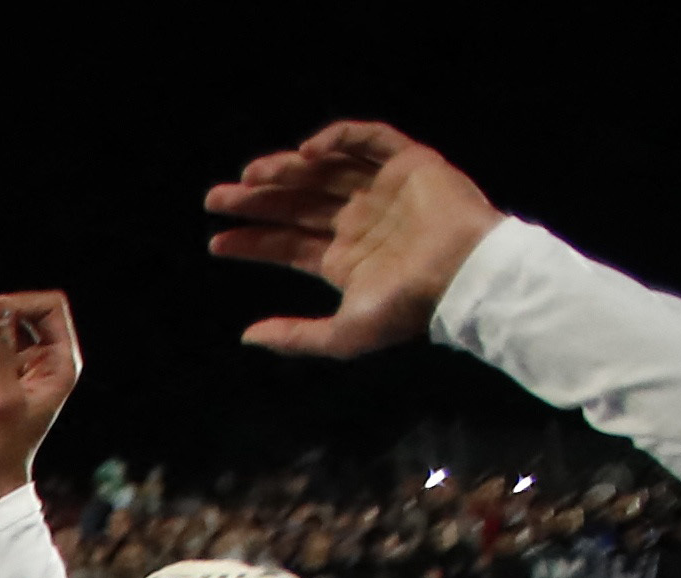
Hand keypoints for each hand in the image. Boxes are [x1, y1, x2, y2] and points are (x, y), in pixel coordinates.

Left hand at [205, 120, 500, 361]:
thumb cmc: (409, 308)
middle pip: (297, 204)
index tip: (217, 240)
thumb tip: (247, 336)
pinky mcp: (408, 163)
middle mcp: (359, 221)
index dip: (252, 240)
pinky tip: (305, 152)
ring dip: (286, 170)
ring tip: (251, 175)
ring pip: (324, 171)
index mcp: (344, 259)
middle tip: (215, 198)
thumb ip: (295, 337)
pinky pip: (368, 139)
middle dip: (256, 200)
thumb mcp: (343, 334)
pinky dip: (338, 137)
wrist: (465, 276)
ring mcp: (382, 190)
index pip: (287, 243)